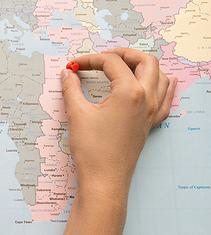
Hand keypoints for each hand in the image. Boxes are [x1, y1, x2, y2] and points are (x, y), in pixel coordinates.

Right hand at [61, 48, 176, 193]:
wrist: (104, 181)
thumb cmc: (92, 151)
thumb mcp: (77, 114)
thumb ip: (71, 89)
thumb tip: (67, 74)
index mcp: (129, 92)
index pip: (111, 63)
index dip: (90, 60)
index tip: (74, 66)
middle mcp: (146, 99)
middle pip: (144, 60)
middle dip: (123, 53)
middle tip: (102, 58)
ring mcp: (151, 112)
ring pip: (159, 76)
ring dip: (143, 65)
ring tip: (124, 65)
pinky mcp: (150, 124)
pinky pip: (166, 98)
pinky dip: (164, 85)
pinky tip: (164, 81)